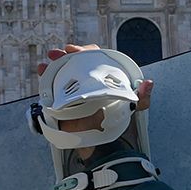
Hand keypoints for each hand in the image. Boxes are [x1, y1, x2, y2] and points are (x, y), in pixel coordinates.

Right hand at [39, 45, 155, 156]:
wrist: (101, 139)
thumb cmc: (117, 117)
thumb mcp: (133, 107)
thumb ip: (142, 97)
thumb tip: (148, 83)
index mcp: (102, 73)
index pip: (93, 55)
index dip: (84, 50)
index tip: (76, 50)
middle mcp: (87, 76)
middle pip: (75, 59)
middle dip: (66, 54)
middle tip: (59, 53)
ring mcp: (74, 85)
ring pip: (62, 68)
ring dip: (54, 62)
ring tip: (48, 62)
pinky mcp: (63, 95)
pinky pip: (53, 83)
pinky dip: (46, 75)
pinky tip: (42, 70)